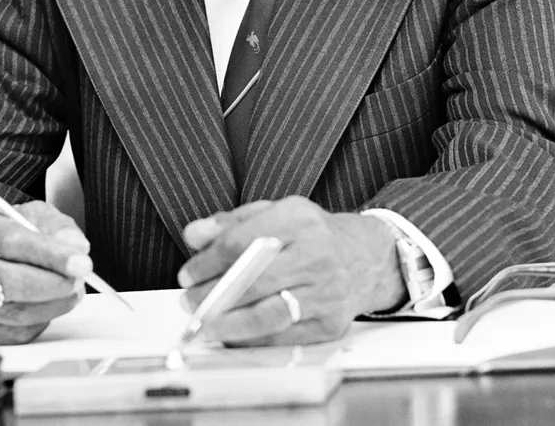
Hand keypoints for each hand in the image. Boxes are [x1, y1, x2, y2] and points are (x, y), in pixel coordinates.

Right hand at [0, 202, 91, 343]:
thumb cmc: (1, 236)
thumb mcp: (27, 215)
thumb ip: (55, 225)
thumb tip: (77, 247)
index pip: (13, 241)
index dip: (50, 253)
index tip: (81, 261)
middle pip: (11, 283)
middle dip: (55, 284)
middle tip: (79, 278)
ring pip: (17, 314)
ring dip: (55, 304)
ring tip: (72, 289)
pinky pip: (16, 333)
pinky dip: (42, 320)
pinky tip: (50, 304)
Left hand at [177, 196, 404, 345]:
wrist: (366, 257)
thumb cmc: (312, 235)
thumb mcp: (274, 214)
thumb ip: (231, 223)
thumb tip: (194, 235)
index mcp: (299, 219)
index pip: (244, 240)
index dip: (209, 261)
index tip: (188, 274)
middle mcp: (317, 254)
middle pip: (254, 279)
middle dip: (213, 295)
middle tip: (190, 302)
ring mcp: (327, 292)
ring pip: (269, 314)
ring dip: (229, 323)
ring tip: (205, 324)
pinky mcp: (331, 323)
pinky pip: (283, 337)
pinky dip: (252, 339)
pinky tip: (232, 333)